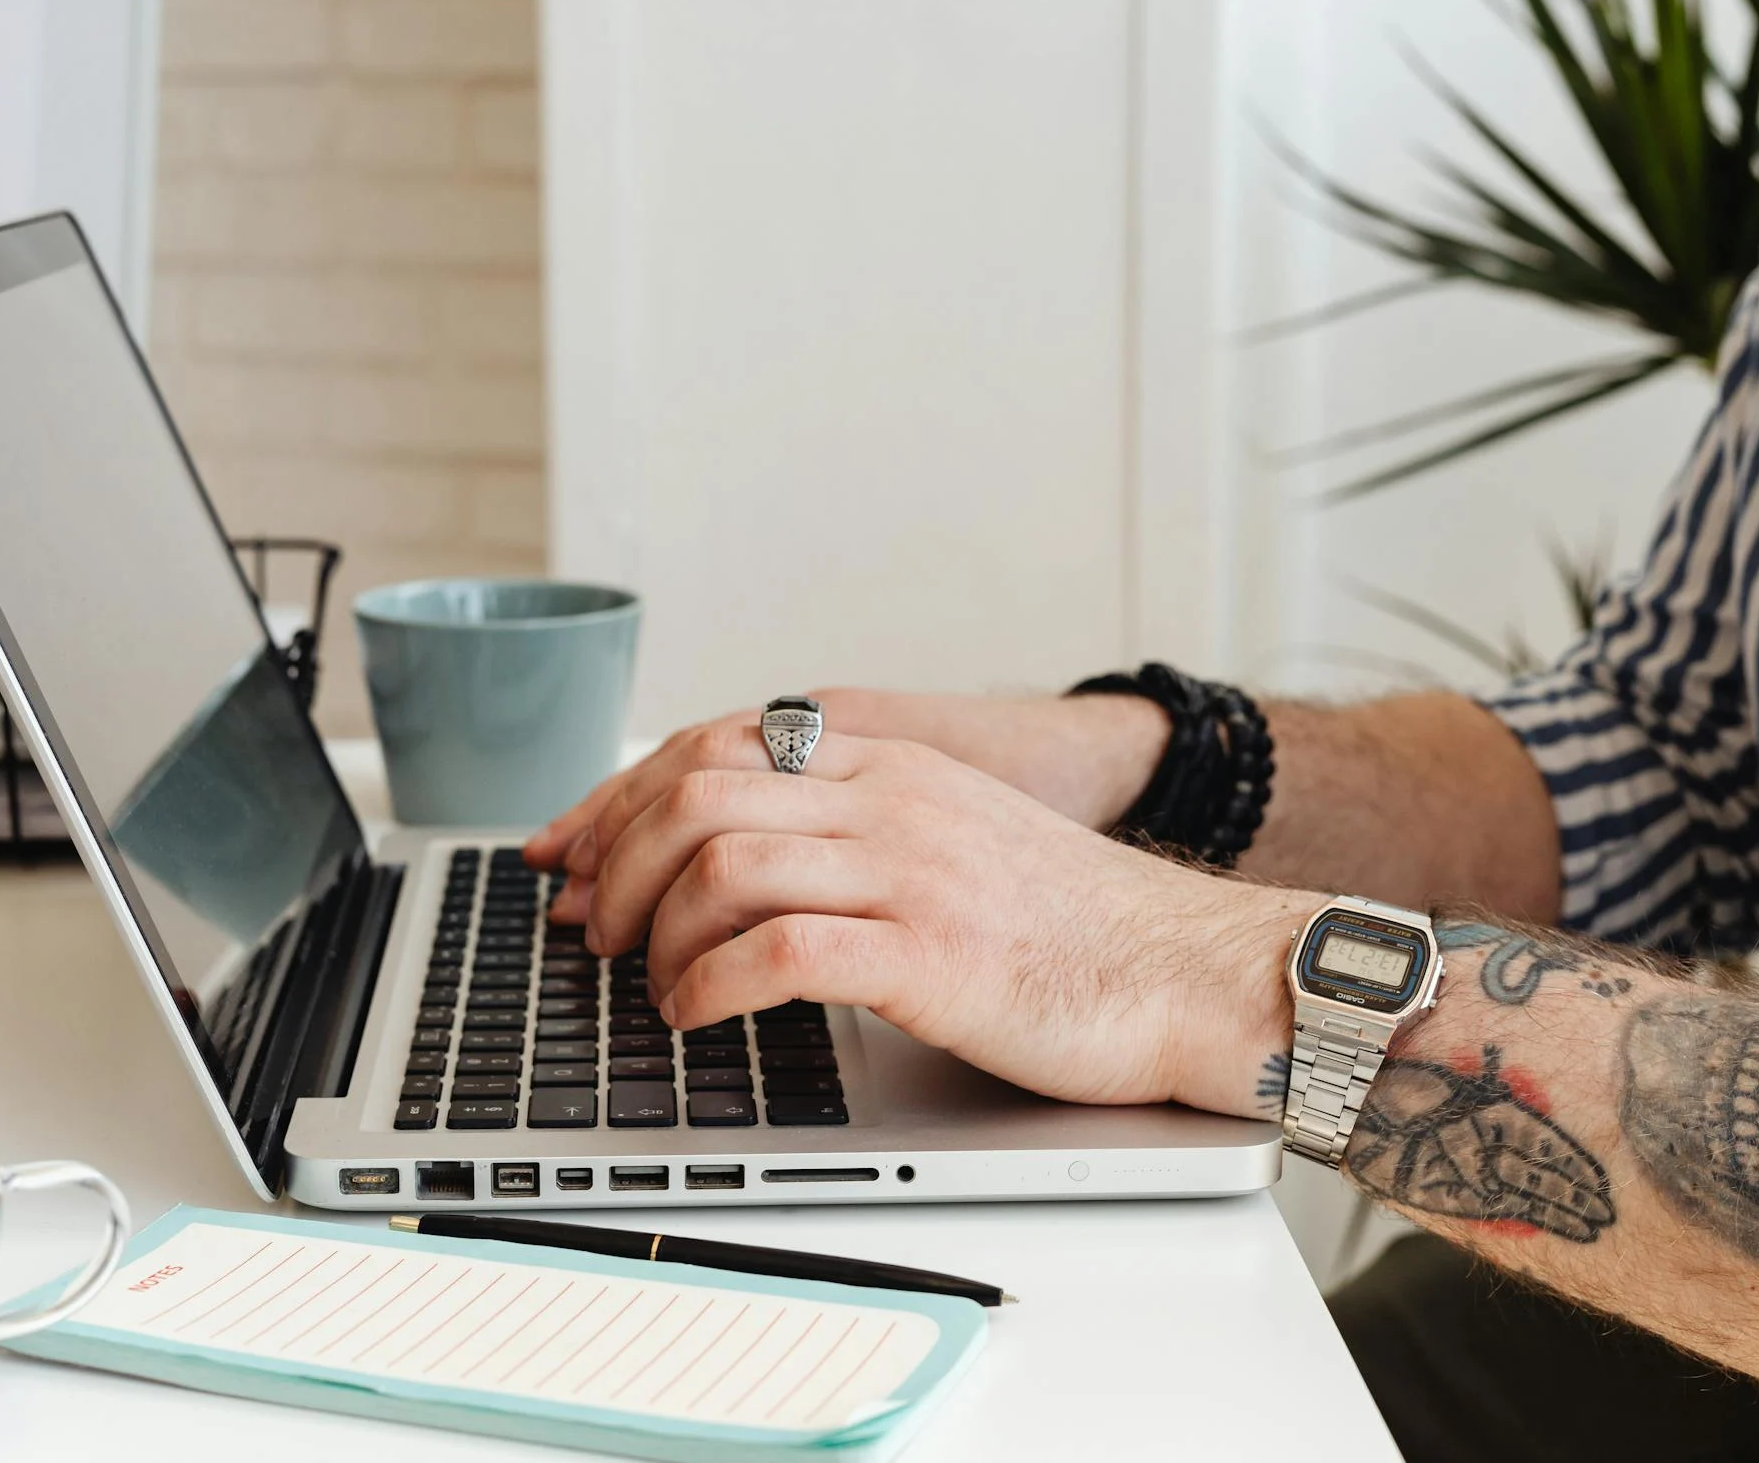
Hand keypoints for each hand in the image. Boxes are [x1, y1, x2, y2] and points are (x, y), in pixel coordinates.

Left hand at [554, 725, 1307, 1115]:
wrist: (1191, 971)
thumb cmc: (1075, 927)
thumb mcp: (957, 837)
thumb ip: (860, 827)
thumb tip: (741, 860)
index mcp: (891, 764)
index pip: (716, 743)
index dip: (620, 797)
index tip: (566, 852)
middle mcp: (892, 799)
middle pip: (697, 791)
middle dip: (616, 862)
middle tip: (590, 929)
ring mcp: (912, 871)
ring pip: (722, 862)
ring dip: (654, 930)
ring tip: (649, 983)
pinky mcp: (932, 953)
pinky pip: (778, 950)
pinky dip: (708, 985)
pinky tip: (697, 1015)